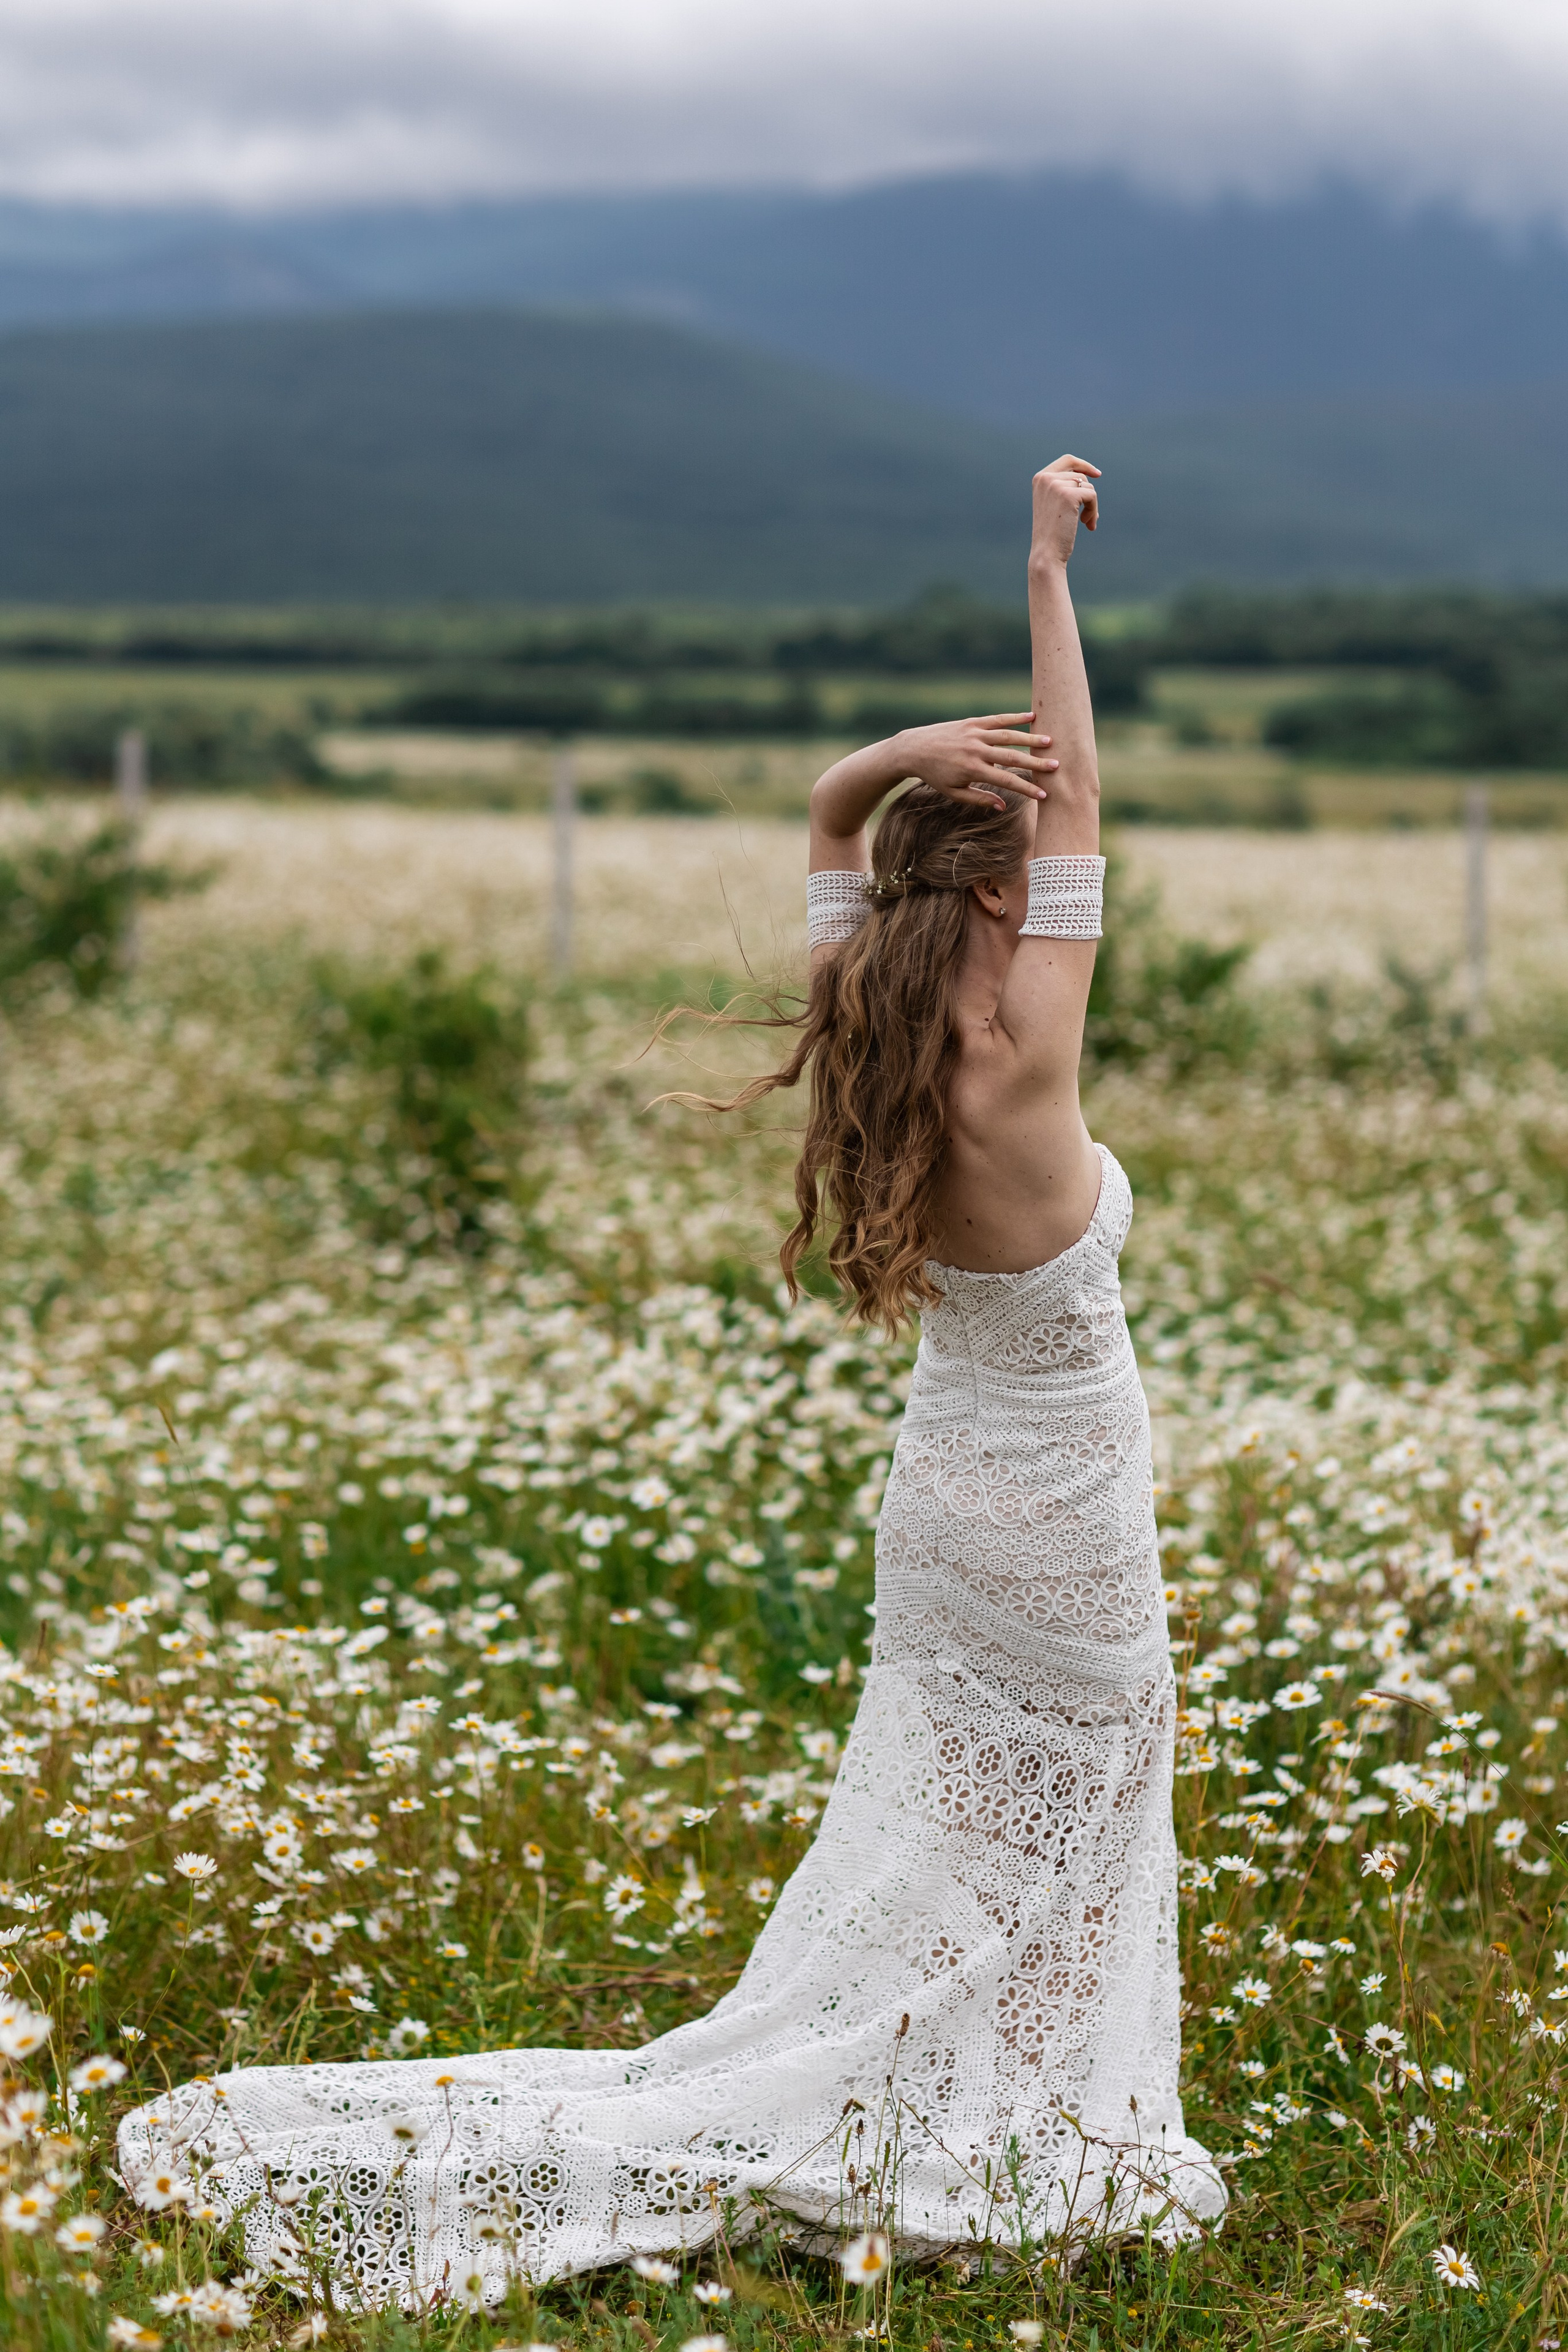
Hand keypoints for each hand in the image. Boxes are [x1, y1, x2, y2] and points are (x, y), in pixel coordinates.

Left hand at [891, 712, 1057, 811]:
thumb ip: (979, 798)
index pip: (1006, 780)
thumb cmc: (934, 775)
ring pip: (1008, 735)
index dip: (1026, 788)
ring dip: (1030, 738)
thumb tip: (1003, 807)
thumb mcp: (954, 792)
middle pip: (1012, 756)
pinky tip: (1031, 716)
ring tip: (1049, 741)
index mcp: (972, 770)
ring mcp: (974, 733)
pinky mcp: (971, 722)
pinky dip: (1014, 717)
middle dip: (1035, 762)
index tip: (1044, 794)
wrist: (914, 749)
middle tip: (1056, 766)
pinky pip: (996, 719)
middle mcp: (976, 750)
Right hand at [1031, 453, 1100, 567]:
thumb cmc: (1052, 534)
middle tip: (1089, 516)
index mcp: (1040, 478)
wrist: (1046, 553)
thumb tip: (1090, 476)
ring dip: (1091, 505)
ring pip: (1088, 486)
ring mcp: (1056, 485)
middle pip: (1080, 475)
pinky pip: (1092, 495)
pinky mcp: (1068, 495)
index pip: (1067, 460)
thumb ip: (1065, 487)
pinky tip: (1087, 525)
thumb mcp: (1054, 505)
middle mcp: (1045, 478)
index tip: (1097, 474)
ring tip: (1086, 523)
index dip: (1084, 465)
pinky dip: (1093, 510)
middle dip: (1088, 495)